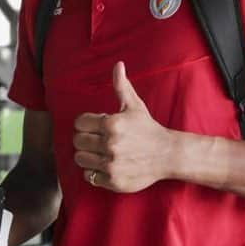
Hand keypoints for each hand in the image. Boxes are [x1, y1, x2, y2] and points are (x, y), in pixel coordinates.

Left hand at [73, 62, 171, 193]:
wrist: (167, 154)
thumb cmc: (148, 128)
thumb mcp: (135, 106)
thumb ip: (121, 86)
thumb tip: (118, 65)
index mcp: (112, 124)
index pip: (79, 123)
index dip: (85, 124)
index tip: (94, 126)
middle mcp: (110, 144)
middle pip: (77, 141)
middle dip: (84, 139)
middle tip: (96, 140)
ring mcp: (111, 164)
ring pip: (80, 159)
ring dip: (87, 156)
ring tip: (98, 153)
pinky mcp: (113, 180)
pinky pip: (89, 176)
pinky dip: (94, 172)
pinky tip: (105, 165)